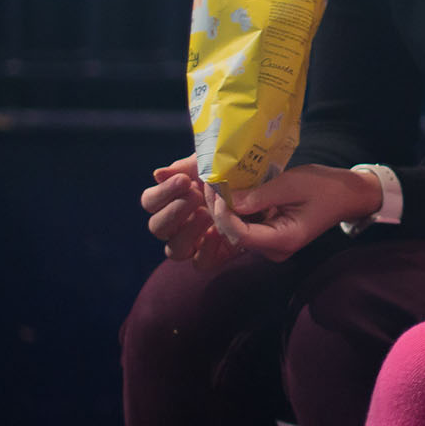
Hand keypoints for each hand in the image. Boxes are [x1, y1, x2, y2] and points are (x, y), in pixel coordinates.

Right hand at [141, 154, 240, 269]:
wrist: (273, 184)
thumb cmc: (241, 171)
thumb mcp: (216, 162)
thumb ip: (189, 166)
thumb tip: (158, 174)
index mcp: (175, 199)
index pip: (151, 202)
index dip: (161, 194)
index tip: (183, 180)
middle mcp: (181, 224)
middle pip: (157, 228)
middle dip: (174, 211)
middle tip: (196, 195)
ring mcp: (198, 242)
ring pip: (175, 250)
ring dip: (189, 230)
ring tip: (208, 214)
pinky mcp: (219, 255)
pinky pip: (201, 263)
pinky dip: (206, 249)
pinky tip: (217, 232)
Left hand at [208, 164, 383, 260]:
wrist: (346, 195)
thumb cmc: (324, 187)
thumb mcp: (292, 184)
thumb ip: (260, 195)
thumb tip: (227, 199)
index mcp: (284, 240)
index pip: (241, 235)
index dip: (223, 214)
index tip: (217, 189)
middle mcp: (274, 250)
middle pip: (235, 235)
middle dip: (219, 210)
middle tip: (210, 182)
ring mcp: (271, 245)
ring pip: (237, 230)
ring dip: (225, 208)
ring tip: (215, 184)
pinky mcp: (269, 237)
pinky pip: (246, 226)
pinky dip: (236, 209)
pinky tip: (228, 190)